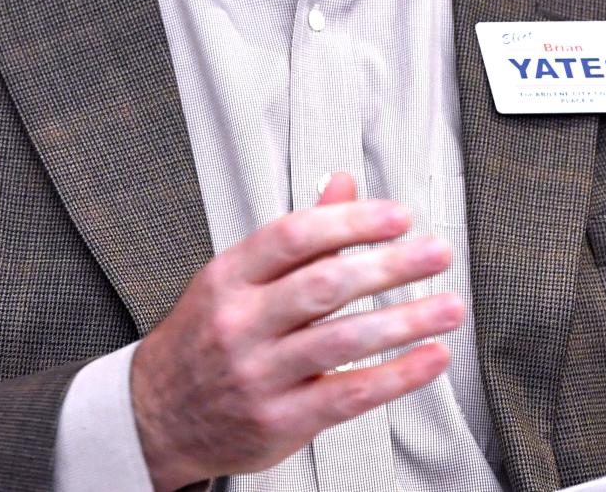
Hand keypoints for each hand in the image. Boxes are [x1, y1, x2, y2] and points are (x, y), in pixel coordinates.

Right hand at [130, 172, 461, 490]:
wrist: (157, 415)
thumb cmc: (206, 336)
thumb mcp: (237, 276)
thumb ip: (298, 235)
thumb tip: (342, 185)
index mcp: (230, 276)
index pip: (294, 236)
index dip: (351, 221)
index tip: (397, 216)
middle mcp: (242, 322)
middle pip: (325, 285)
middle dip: (390, 265)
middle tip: (435, 252)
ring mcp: (259, 374)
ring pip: (343, 339)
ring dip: (406, 321)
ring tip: (448, 306)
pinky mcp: (280, 421)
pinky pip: (348, 394)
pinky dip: (397, 376)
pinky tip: (429, 358)